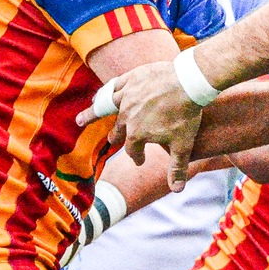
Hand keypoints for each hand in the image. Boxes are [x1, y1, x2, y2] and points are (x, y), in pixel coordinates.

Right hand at [81, 59, 203, 192]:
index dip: (137, 157)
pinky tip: (99, 96)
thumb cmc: (185, 115)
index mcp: (137, 134)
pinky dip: (107, 93)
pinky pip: (115, 87)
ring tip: (81, 120)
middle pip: (118, 130)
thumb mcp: (183, 145)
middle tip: (113, 141)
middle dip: (116, 138)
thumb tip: (177, 191)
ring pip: (108, 107)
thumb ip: (177, 168)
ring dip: (95, 114)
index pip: (133, 150)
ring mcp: (127, 96)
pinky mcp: (131, 78)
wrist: (188, 82)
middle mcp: (127, 116)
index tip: (141, 161)